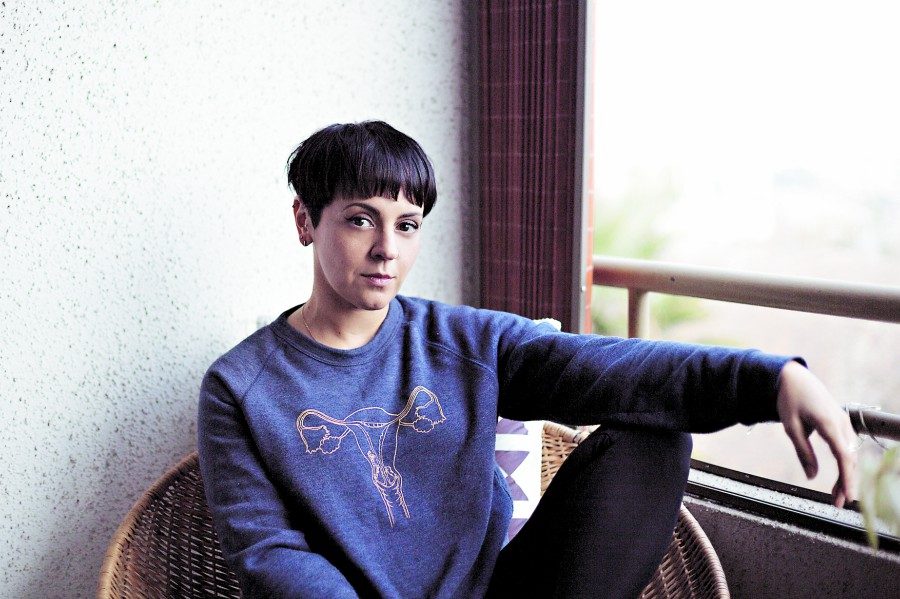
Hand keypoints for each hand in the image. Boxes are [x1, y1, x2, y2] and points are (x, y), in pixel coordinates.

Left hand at [776, 361, 857, 507]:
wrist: (794, 377)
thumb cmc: (790, 400)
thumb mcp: (791, 427)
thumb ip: (803, 452)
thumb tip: (812, 477)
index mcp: (829, 424)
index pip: (844, 457)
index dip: (847, 479)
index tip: (848, 498)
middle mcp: (842, 423)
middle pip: (850, 459)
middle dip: (846, 482)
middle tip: (837, 503)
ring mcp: (844, 422)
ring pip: (851, 454)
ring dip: (846, 475)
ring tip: (837, 494)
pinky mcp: (841, 423)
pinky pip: (848, 447)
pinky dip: (845, 463)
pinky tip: (841, 476)